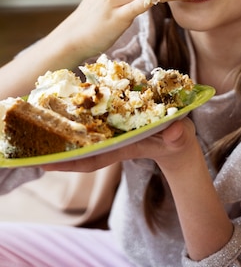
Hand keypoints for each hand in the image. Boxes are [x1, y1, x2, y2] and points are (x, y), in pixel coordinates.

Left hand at [42, 117, 196, 173]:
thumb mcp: (179, 139)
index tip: (48, 163)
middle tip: (34, 139)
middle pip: (82, 145)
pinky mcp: (118, 116)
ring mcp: (115, 128)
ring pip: (86, 131)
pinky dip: (83, 112)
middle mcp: (115, 139)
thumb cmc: (177, 142)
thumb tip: (174, 132)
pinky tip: (68, 103)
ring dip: (67, 127)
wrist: (179, 140)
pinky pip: (96, 116)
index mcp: (124, 147)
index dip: (71, 161)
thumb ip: (178, 136)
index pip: (93, 158)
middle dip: (60, 145)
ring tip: (41, 119)